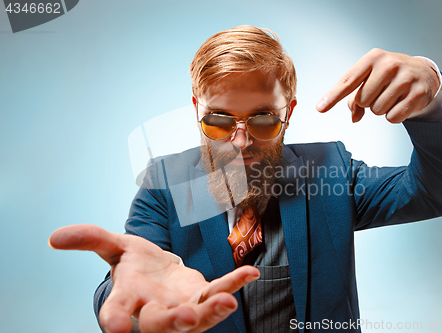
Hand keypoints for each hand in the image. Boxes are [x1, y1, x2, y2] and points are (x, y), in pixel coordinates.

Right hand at [48, 224, 259, 332]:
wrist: (159, 272)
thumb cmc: (135, 265)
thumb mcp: (113, 247)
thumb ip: (90, 239)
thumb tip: (54, 237)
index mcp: (127, 299)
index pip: (116, 314)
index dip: (114, 321)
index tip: (115, 329)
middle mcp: (153, 311)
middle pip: (160, 323)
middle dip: (173, 321)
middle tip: (185, 317)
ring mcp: (181, 307)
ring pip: (196, 315)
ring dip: (210, 310)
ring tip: (227, 302)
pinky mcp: (202, 296)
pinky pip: (219, 291)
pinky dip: (234, 283)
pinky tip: (250, 273)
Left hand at [316, 48, 439, 122]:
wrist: (423, 73)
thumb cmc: (389, 76)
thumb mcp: (370, 79)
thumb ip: (355, 98)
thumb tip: (354, 117)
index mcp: (373, 58)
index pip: (348, 81)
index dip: (332, 96)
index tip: (320, 108)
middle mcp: (389, 65)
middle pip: (362, 100)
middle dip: (368, 102)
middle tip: (381, 91)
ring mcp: (405, 78)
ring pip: (377, 110)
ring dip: (382, 109)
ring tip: (393, 95)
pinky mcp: (417, 93)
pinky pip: (392, 118)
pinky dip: (394, 116)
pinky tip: (402, 102)